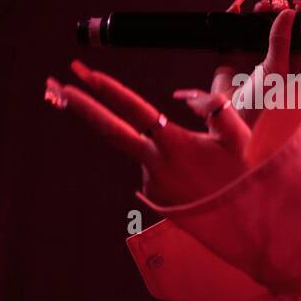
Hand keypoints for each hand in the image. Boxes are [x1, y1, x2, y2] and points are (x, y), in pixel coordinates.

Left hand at [47, 60, 250, 206]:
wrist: (245, 227)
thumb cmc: (245, 178)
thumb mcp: (238, 135)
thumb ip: (212, 105)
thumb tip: (180, 96)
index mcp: (174, 144)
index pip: (134, 110)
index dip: (107, 89)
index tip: (83, 74)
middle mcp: (155, 165)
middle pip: (110, 131)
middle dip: (81, 107)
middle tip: (55, 87)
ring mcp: (152, 184)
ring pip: (149, 152)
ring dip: (164, 151)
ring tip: (207, 172)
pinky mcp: (155, 199)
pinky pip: (158, 172)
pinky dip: (172, 168)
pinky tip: (198, 183)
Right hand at [211, 0, 300, 127]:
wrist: (235, 121)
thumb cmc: (265, 104)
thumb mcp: (277, 69)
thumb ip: (281, 40)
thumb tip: (288, 13)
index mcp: (290, 63)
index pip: (299, 35)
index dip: (300, 18)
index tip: (300, 4)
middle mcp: (271, 59)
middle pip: (276, 27)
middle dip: (277, 12)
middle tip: (277, 2)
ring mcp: (250, 57)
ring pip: (254, 27)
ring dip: (258, 13)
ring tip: (261, 6)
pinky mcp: (229, 57)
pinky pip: (231, 32)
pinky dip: (232, 17)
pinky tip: (237, 6)